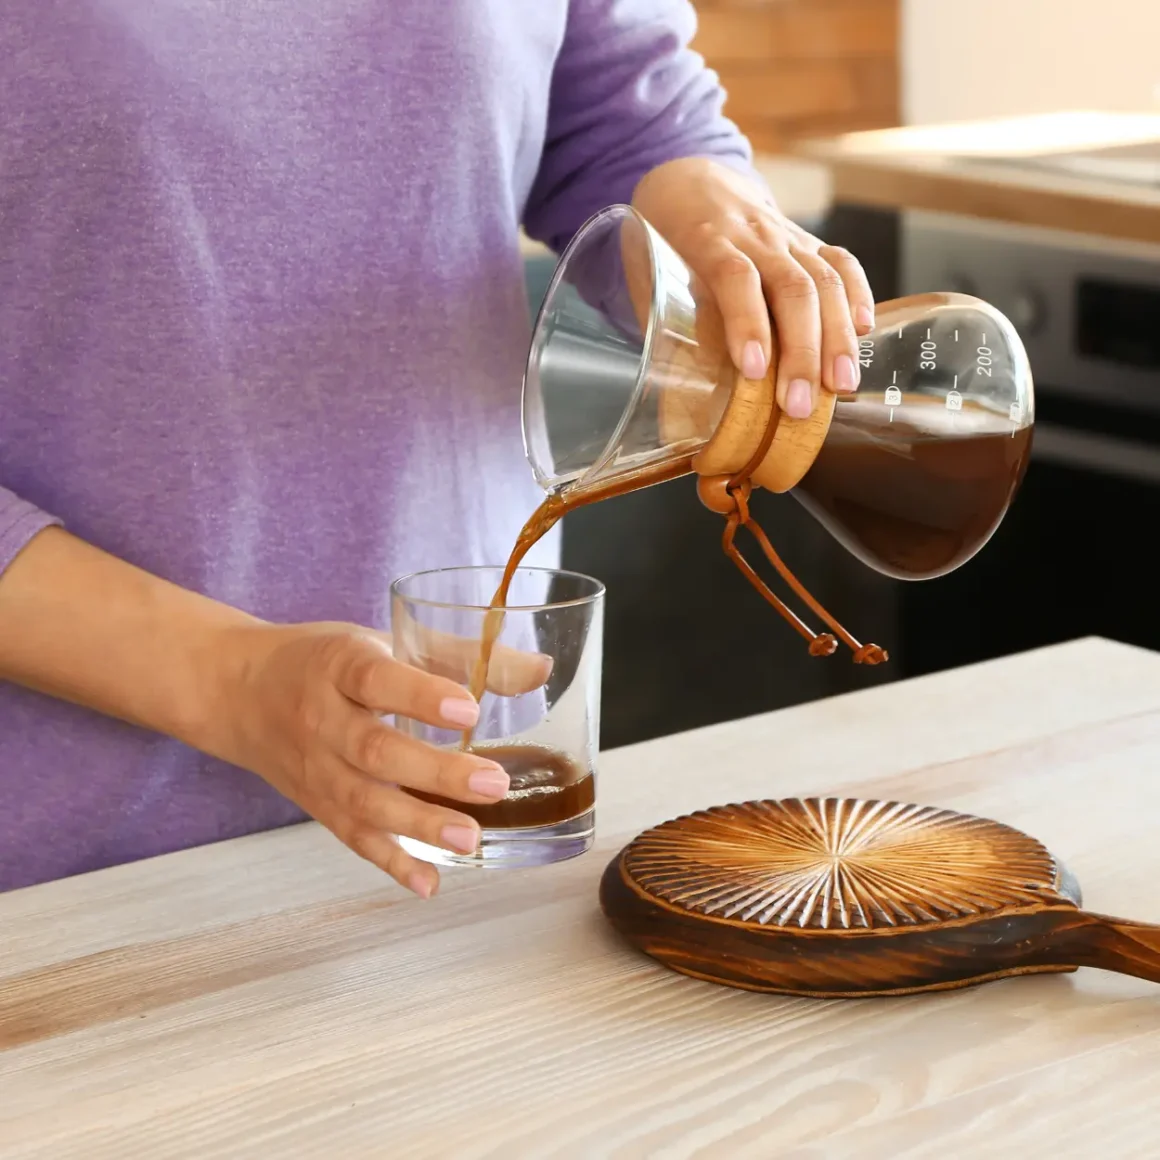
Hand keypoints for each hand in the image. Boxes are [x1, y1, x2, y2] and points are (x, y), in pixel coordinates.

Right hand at [211, 621, 551, 898]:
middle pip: (375, 751)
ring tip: (471, 838)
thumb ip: (458, 653)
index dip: (419, 695)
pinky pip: (352, 838)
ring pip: (364, 802)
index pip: (375, 679)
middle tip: (494, 784)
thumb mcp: (380, 639)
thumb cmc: (322, 660)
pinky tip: (429, 883)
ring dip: (419, 825)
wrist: (237, 691)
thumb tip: (540, 670)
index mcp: (338, 665)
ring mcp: (317, 768)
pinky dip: (390, 863)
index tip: (468, 709)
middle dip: (435, 773)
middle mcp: (322, 719)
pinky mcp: (318, 805)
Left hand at [632, 157, 873, 419]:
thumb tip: (676, 386)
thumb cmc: (660, 235)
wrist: (688, 177)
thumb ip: (662, 317)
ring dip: (836, 338)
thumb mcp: (646, 269)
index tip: (752, 371)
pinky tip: (863, 332)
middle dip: (801, 352)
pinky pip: (841, 263)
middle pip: (791, 288)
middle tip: (800, 406)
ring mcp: (786, 235)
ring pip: (823, 280)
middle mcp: (752, 233)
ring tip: (839, 387)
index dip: (747, 323)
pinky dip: (857, 296)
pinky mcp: (807, 241)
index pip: (735, 276)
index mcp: (704, 238)